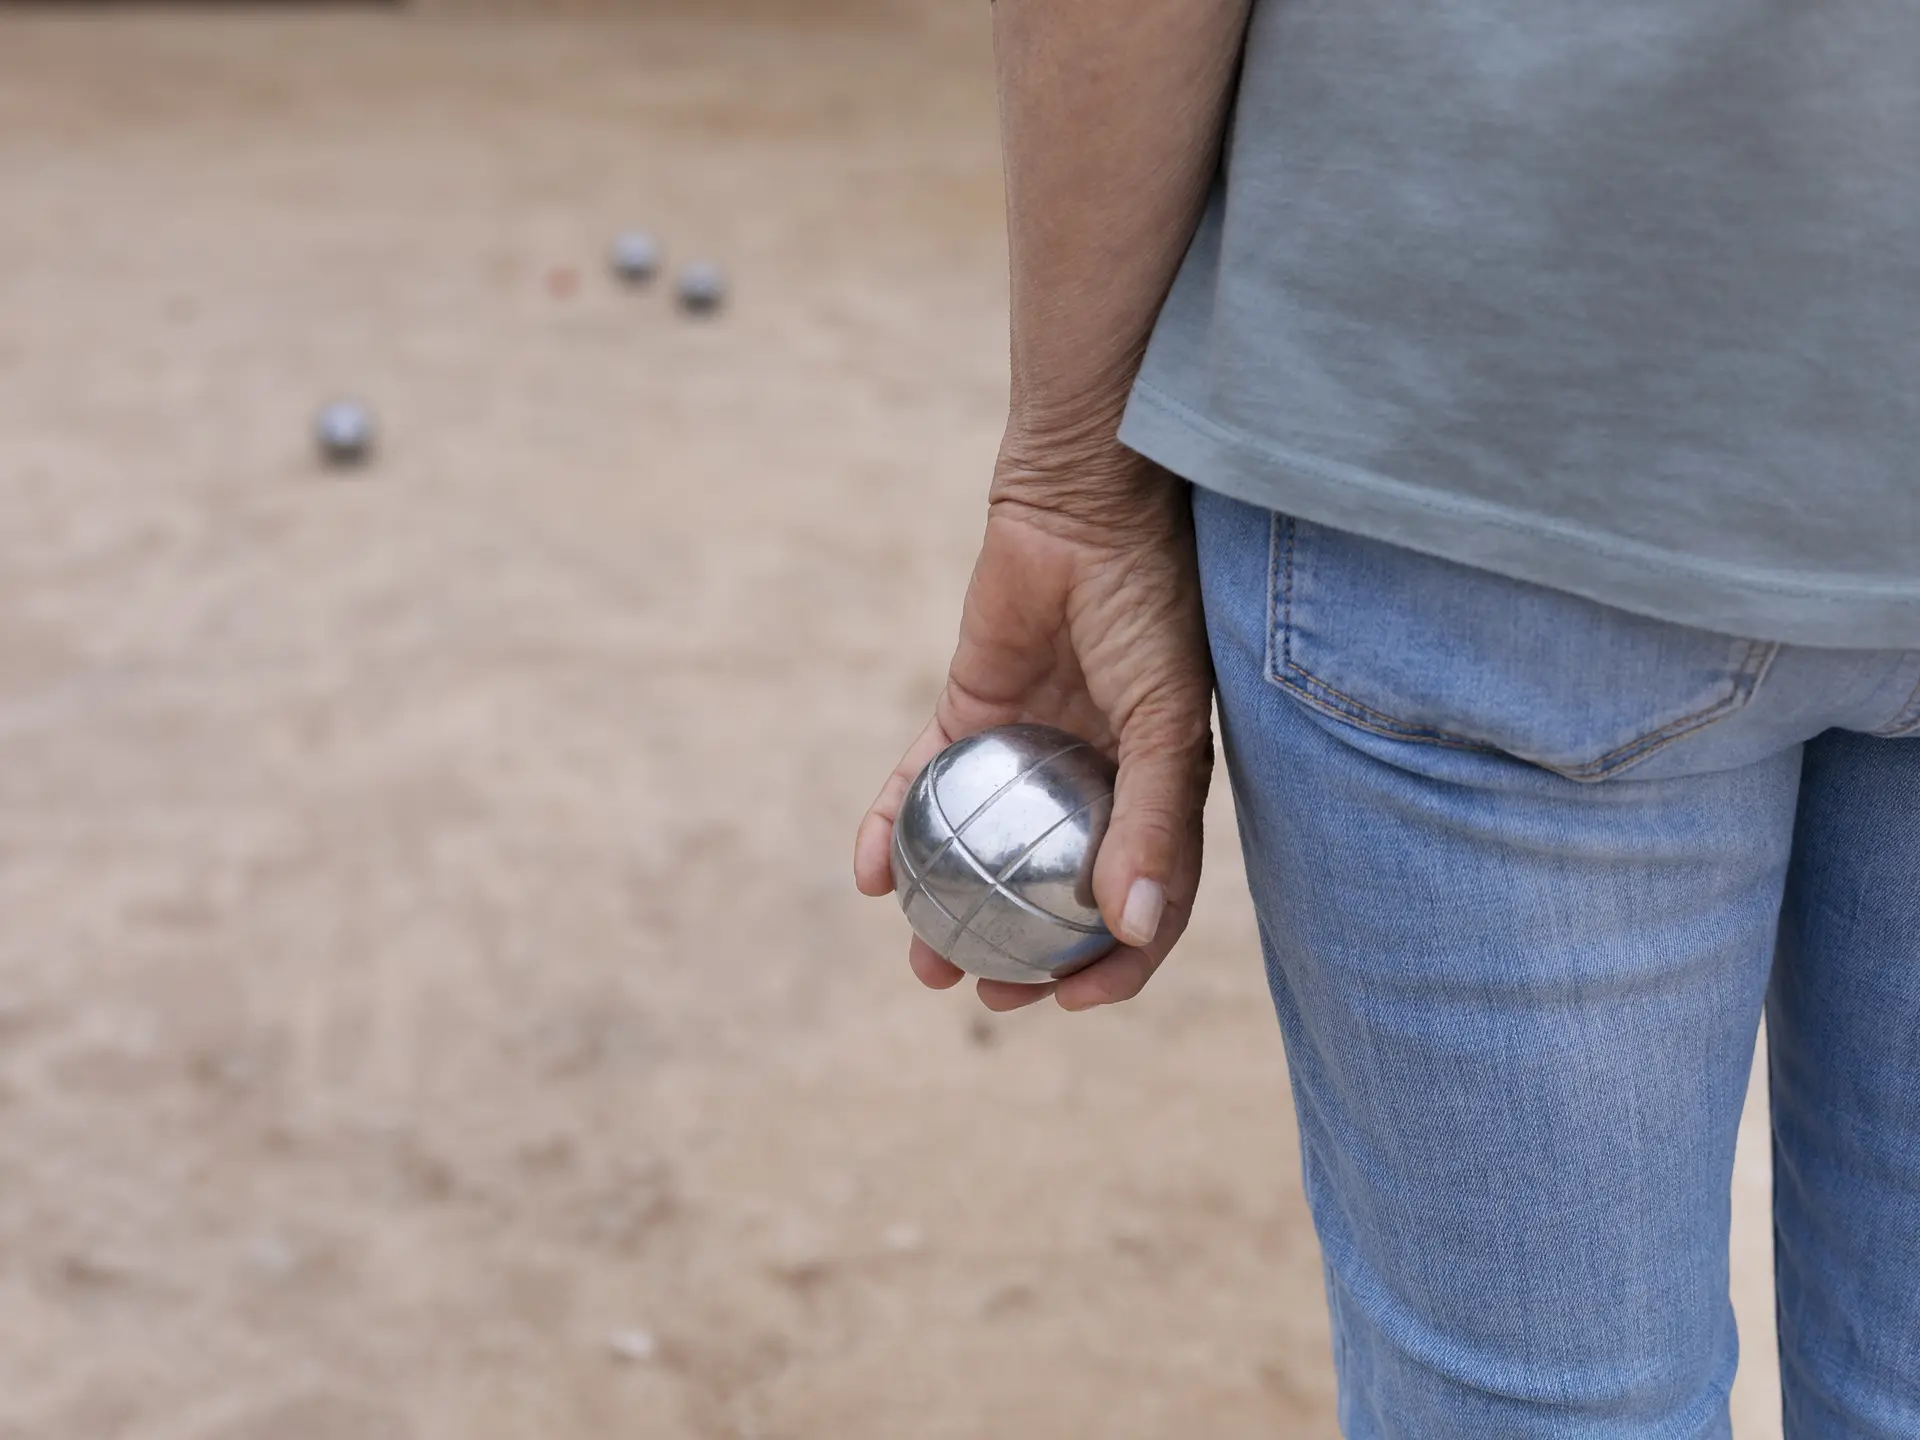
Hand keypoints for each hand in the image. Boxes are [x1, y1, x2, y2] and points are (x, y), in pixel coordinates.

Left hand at [853, 432, 1213, 1011]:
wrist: (1085, 506)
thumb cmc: (1151, 607)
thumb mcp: (1166, 720)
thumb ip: (1154, 822)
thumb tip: (1132, 930)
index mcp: (1155, 791)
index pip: (1141, 903)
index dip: (1113, 966)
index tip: (1067, 1002)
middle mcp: (1092, 782)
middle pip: (1051, 891)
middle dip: (1020, 957)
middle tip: (981, 993)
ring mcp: (1027, 750)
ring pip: (981, 849)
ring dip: (950, 910)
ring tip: (920, 959)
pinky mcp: (968, 711)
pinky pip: (923, 782)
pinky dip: (892, 827)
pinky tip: (866, 873)